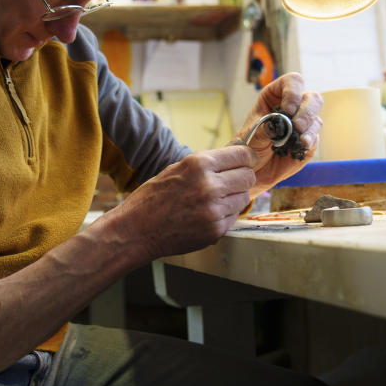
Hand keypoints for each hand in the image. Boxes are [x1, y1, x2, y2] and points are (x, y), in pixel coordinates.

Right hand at [107, 145, 258, 258]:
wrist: (136, 230)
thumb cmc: (152, 198)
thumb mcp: (176, 169)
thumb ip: (206, 164)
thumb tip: (233, 159)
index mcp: (199, 164)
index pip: (242, 155)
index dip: (248, 158)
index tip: (249, 160)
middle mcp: (210, 185)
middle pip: (248, 176)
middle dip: (242, 178)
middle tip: (232, 181)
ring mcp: (214, 210)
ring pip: (244, 198)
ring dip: (234, 197)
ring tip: (214, 200)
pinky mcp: (216, 230)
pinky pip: (233, 217)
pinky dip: (225, 214)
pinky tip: (206, 214)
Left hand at [233, 72, 321, 191]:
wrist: (252, 168)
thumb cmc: (248, 145)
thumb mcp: (251, 134)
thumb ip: (264, 128)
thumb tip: (280, 124)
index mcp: (276, 96)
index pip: (292, 82)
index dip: (293, 92)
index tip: (288, 109)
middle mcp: (293, 107)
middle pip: (312, 98)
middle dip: (307, 111)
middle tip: (297, 125)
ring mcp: (302, 124)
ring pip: (316, 117)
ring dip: (309, 127)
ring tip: (300, 139)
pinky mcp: (308, 141)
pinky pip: (315, 137)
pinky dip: (310, 140)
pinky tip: (302, 145)